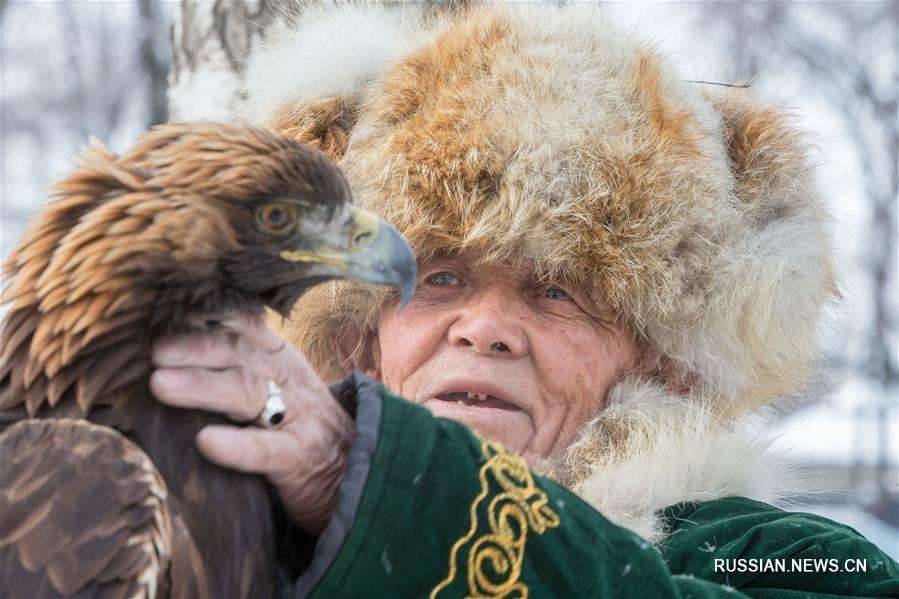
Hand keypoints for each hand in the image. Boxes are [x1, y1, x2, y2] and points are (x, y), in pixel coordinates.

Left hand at [149, 313, 352, 533]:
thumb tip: (168, 348)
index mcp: (280, 357)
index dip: (205, 320)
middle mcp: (289, 379)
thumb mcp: (279, 385)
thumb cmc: (301, 427)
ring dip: (203, 387)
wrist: (357, 473)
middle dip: (195, 349)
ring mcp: (298, 418)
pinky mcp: (300, 459)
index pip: (242, 328)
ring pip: (248, 393)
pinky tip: (207, 442)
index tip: (164, 313)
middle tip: (153, 351)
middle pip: (240, 355)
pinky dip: (238, 445)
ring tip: (160, 384)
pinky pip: (268, 450)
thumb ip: (239, 366)